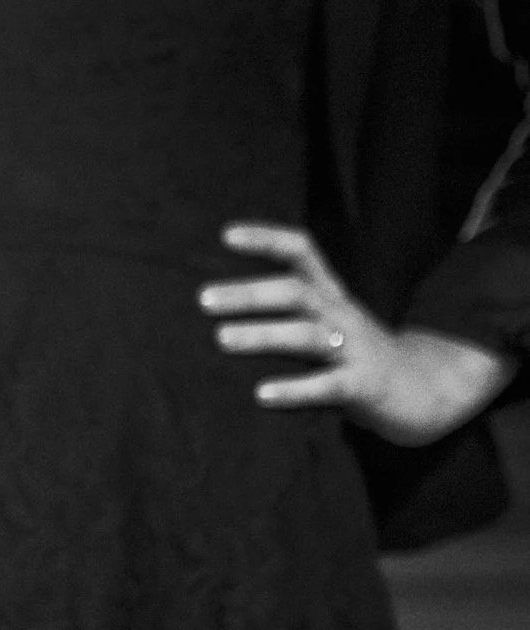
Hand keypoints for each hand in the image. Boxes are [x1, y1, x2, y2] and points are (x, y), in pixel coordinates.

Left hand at [204, 222, 517, 446]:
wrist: (427, 389)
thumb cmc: (357, 353)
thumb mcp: (326, 322)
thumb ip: (285, 310)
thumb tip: (219, 305)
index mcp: (330, 296)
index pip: (303, 254)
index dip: (268, 240)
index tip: (227, 234)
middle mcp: (341, 316)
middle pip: (297, 293)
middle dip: (250, 294)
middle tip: (204, 299)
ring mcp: (355, 349)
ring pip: (308, 336)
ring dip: (264, 335)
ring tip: (221, 338)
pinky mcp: (363, 387)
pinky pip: (328, 386)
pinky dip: (295, 389)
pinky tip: (261, 394)